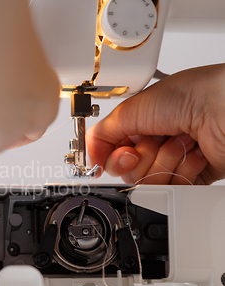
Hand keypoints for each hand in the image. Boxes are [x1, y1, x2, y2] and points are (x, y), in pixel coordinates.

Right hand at [87, 64, 224, 184]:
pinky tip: (196, 153)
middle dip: (145, 157)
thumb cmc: (194, 94)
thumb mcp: (132, 109)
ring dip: (167, 161)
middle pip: (128, 173)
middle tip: (160, 138)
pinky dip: (186, 171)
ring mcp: (172, 161)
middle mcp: (152, 144)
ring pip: (150, 183)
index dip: (115, 159)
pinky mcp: (191, 176)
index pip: (110, 156)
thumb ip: (101, 134)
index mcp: (136, 125)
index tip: (127, 152)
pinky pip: (174, 190)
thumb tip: (90, 158)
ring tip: (183, 141)